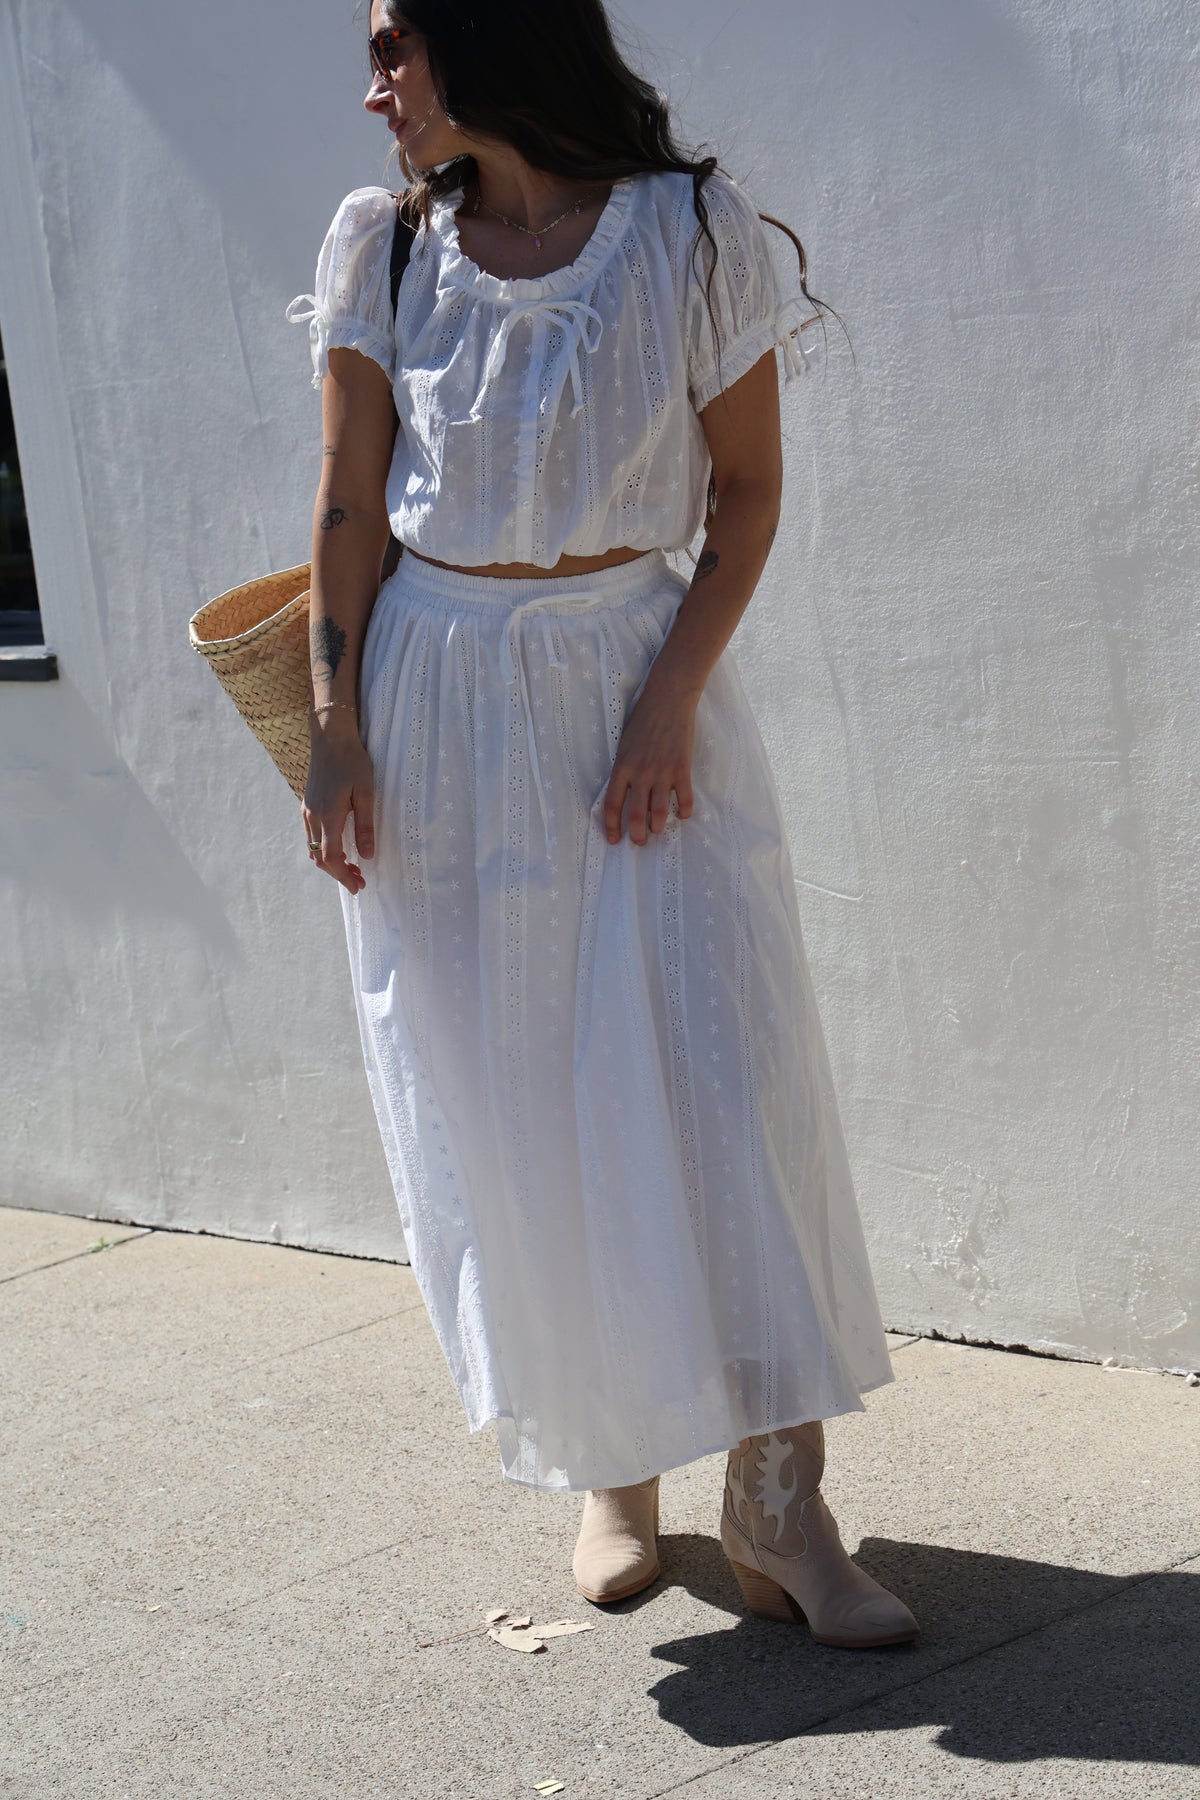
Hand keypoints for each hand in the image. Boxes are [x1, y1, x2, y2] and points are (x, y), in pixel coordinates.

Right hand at [302, 724, 374, 893]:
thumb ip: (365, 826)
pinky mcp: (307, 805)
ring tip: (351, 868)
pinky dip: (323, 850)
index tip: (358, 886)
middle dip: (338, 874)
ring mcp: (307, 811)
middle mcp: (313, 817)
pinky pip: (311, 837)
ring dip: (330, 863)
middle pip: (320, 858)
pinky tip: (338, 848)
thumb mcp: (366, 793)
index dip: (344, 876)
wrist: (330, 738)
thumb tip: (367, 856)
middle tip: (359, 882)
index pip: (332, 858)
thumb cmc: (352, 762)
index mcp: (329, 816)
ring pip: (313, 849)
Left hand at [603, 685, 696, 845]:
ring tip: (657, 831)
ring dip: (658, 827)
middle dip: (637, 835)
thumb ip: (625, 769)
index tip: (614, 839)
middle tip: (640, 842)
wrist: (668, 699)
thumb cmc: (643, 719)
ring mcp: (662, 772)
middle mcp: (641, 774)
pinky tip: (682, 815)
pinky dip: (683, 812)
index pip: (612, 804)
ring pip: (659, 813)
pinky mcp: (682, 769)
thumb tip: (625, 792)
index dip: (612, 826)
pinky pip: (684, 799)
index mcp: (622, 767)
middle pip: (636, 815)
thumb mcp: (624, 744)